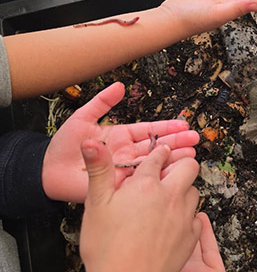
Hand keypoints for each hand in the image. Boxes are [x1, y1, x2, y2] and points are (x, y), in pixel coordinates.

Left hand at [42, 81, 199, 201]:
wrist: (47, 171)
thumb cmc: (62, 146)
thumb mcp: (83, 117)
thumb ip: (102, 102)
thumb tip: (119, 86)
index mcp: (121, 137)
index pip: (149, 130)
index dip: (167, 128)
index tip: (184, 125)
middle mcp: (126, 153)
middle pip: (157, 147)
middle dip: (177, 143)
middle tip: (195, 139)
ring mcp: (125, 170)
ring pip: (154, 164)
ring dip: (173, 159)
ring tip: (191, 154)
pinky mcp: (119, 185)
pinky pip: (141, 181)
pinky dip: (158, 177)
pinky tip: (172, 173)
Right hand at [80, 140, 201, 271]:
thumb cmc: (107, 248)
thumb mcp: (96, 205)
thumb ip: (99, 170)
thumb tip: (91, 141)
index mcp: (146, 184)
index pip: (159, 156)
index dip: (158, 153)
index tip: (157, 154)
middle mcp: (171, 196)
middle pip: (189, 167)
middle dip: (180, 166)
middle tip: (166, 176)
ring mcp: (184, 217)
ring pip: (195, 192)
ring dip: (185, 191)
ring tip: (168, 200)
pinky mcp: (191, 238)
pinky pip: (197, 218)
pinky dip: (188, 216)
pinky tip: (173, 224)